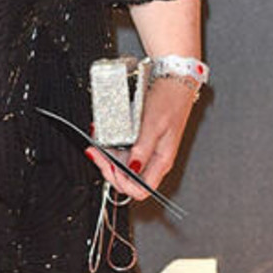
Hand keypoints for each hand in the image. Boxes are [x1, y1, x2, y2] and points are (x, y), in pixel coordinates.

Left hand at [86, 76, 197, 202]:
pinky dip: (110, 148)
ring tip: (96, 145)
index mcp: (161, 161)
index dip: (122, 183)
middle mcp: (154, 160)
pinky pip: (123, 152)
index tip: (109, 167)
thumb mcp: (154, 125)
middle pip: (128, 180)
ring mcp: (147, 151)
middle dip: (108, 170)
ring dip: (106, 159)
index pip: (141, 190)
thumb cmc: (170, 101)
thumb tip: (132, 168)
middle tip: (96, 155)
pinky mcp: (141, 141)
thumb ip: (142, 149)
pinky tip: (103, 139)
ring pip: (122, 167)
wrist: (176, 82)